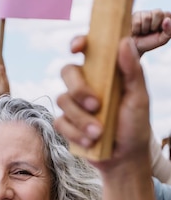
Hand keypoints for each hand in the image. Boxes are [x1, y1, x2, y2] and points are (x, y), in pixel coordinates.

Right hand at [55, 37, 149, 168]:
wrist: (124, 157)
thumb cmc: (134, 125)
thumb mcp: (139, 97)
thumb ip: (133, 70)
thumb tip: (124, 42)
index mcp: (103, 73)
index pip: (86, 50)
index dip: (77, 43)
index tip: (77, 48)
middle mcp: (86, 85)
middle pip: (67, 72)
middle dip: (79, 89)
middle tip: (96, 105)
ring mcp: (74, 105)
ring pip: (63, 100)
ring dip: (82, 119)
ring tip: (99, 133)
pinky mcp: (67, 124)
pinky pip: (60, 122)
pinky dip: (76, 133)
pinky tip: (90, 141)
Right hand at [131, 9, 170, 55]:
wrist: (134, 47)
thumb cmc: (149, 43)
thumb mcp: (162, 40)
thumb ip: (169, 31)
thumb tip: (167, 20)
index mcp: (165, 17)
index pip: (167, 14)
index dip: (162, 24)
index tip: (159, 31)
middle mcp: (156, 12)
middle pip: (158, 12)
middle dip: (153, 26)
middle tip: (150, 31)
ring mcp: (145, 12)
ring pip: (146, 18)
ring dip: (144, 29)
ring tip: (143, 32)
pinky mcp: (135, 15)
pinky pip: (137, 21)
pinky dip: (136, 29)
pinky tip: (136, 31)